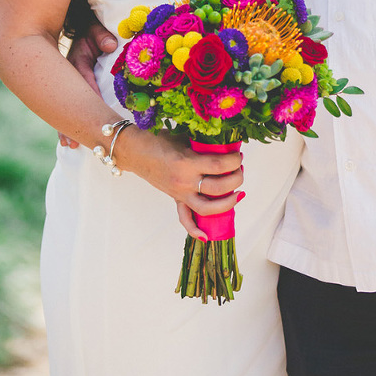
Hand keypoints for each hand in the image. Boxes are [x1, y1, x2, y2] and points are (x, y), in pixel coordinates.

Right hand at [58, 22, 118, 147]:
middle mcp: (67, 76)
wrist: (74, 24)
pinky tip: (66, 140)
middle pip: (69, 102)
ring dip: (65, 126)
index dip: (90, 99)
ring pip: (64, 108)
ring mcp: (65, 83)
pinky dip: (65, 122)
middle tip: (72, 143)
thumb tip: (111, 45)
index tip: (96, 117)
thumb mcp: (94, 28)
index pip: (84, 83)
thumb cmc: (88, 28)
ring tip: (68, 146)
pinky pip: (65, 107)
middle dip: (71, 122)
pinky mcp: (67, 88)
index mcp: (75, 61)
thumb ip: (101, 35)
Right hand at [114, 129, 244, 240]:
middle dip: (236, 178)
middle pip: (219, 187)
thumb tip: (226, 146)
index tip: (239, 155)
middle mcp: (184, 181)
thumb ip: (203, 145)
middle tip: (240, 169)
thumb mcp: (184, 138)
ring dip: (228, 203)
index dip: (234, 160)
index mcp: (187, 162)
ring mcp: (180, 193)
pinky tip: (206, 236)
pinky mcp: (175, 199)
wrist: (135, 151)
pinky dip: (195, 230)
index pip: (219, 165)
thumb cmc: (158, 140)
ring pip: (207, 208)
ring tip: (238, 193)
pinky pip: (184, 218)